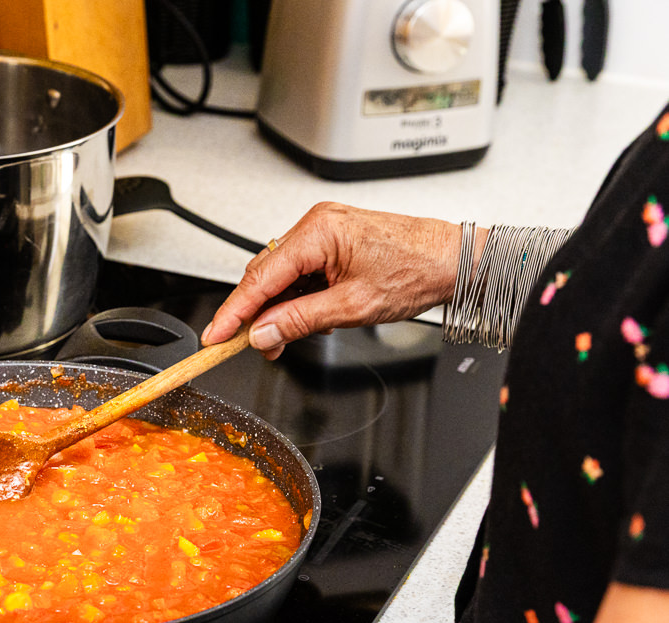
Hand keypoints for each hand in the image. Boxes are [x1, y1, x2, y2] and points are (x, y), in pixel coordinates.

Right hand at [202, 203, 460, 359]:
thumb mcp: (352, 307)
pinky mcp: (334, 241)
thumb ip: (300, 321)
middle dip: (260, 315)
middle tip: (262, 347)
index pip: (260, 278)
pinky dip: (300, 297)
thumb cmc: (417, 270)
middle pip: (266, 275)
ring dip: (283, 308)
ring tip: (297, 334)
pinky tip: (314, 315)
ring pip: (282, 276)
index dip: (234, 312)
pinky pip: (301, 271)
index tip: (216, 335)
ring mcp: (325, 231)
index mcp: (318, 232)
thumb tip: (263, 333)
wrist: (455, 261)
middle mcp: (318, 225)